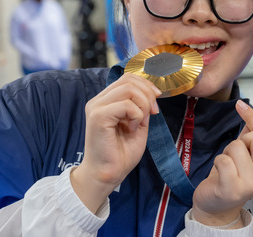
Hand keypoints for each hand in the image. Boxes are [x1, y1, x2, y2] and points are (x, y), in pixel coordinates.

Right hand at [71, 73, 160, 212]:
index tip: (156, 101)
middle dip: (148, 94)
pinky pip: (125, 105)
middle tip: (153, 113)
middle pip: (129, 80)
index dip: (147, 85)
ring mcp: (96, 107)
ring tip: (139, 123)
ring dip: (142, 106)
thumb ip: (142, 107)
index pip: (128, 78)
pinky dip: (136, 116)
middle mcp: (98, 100)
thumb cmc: (121, 153)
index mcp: (106, 100)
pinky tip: (131, 129)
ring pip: (129, 89)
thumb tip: (152, 93)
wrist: (108, 174)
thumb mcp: (138, 123)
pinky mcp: (97, 116)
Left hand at [191, 100, 252, 227]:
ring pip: (237, 147)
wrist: (218, 203)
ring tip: (229, 166)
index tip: (241, 105)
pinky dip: (218, 162)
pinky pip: (223, 160)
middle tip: (238, 154)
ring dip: (227, 152)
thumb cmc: (234, 173)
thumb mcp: (247, 148)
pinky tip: (221, 174)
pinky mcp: (232, 189)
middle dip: (242, 140)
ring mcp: (252, 184)